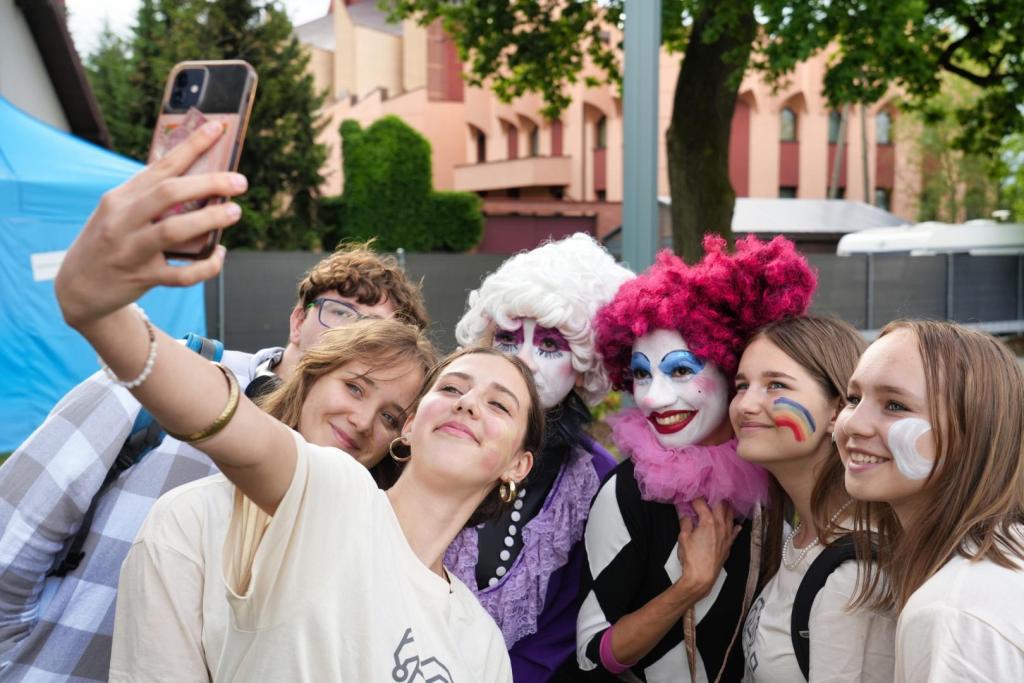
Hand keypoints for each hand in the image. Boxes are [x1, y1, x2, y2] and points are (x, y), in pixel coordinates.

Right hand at [55, 121, 246, 329]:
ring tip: (234, 212)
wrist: (78, 287)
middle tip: (240, 181)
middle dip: (209, 183)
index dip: (192, 145)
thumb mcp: (118, 212)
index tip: (219, 129)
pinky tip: (219, 255)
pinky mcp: (142, 277)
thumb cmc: (107, 242)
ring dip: (210, 219)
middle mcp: (122, 220)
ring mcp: (131, 250)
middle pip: (170, 193)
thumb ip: (150, 197)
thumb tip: (201, 182)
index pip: (161, 165)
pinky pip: (182, 273)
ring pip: (174, 230)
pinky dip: (207, 265)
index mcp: (120, 198)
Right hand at [673, 498, 740, 600]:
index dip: (695, 498)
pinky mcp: (729, 544)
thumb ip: (685, 522)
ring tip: (723, 503)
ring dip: (726, 508)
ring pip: (730, 516)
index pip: (701, 503)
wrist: (702, 577)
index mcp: (708, 521)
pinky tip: (737, 524)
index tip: (690, 496)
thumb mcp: (683, 537)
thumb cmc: (691, 558)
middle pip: (721, 505)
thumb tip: (684, 513)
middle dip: (714, 498)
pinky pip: (734, 532)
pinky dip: (734, 526)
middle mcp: (720, 525)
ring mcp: (727, 535)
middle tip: (709, 495)